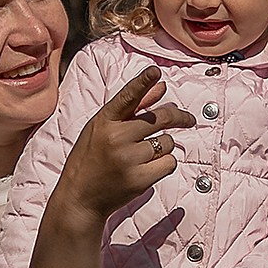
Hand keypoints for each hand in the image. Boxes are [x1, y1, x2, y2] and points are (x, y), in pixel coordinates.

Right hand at [51, 68, 194, 223]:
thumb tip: (161, 86)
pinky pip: (169, 163)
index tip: (154, 71)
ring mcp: (127, 159)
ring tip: (144, 156)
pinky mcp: (138, 179)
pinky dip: (164, 164)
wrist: (79, 197)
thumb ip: (133, 107)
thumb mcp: (103, 128)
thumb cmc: (91, 158)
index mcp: (104, 121)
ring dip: (163, 146)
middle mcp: (115, 137)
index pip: (126, 97)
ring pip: (167, 142)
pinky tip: (148, 169)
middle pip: (160, 119)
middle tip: (188, 119)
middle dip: (179, 117)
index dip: (142, 82)